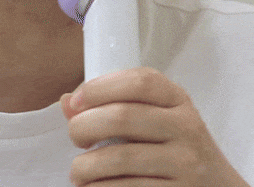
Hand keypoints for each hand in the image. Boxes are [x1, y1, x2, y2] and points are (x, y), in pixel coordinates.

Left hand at [60, 67, 249, 186]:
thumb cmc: (177, 151)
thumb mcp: (158, 120)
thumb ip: (116, 106)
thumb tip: (68, 102)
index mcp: (177, 101)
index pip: (139, 81)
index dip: (100, 87)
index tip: (76, 101)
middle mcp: (185, 128)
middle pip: (122, 117)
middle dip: (84, 126)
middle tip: (75, 137)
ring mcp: (185, 163)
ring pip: (119, 158)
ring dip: (85, 166)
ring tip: (79, 171)